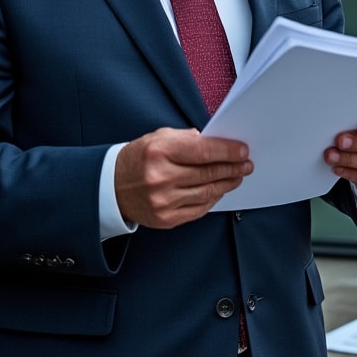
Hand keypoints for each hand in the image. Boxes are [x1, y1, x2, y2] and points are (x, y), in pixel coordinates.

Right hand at [115, 128, 251, 228]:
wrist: (110, 187)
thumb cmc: (138, 159)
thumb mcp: (158, 138)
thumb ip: (188, 139)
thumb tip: (218, 143)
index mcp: (159, 152)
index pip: (203, 151)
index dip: (228, 151)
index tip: (243, 151)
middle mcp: (160, 177)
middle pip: (208, 173)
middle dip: (232, 168)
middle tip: (246, 165)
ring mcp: (163, 201)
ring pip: (207, 193)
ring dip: (227, 184)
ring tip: (237, 176)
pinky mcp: (165, 219)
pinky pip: (199, 209)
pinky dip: (213, 199)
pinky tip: (219, 190)